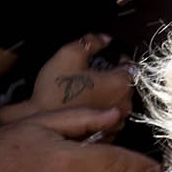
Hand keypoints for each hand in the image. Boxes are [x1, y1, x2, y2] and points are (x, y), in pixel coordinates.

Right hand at [10, 32, 132, 119]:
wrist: (39, 120)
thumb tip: (104, 38)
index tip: (114, 57)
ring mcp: (115, 123)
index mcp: (119, 85)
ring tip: (92, 89)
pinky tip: (88, 105)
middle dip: (115, 77)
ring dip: (109, 95)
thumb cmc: (55, 90)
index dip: (122, 59)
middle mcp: (123, 106)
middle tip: (99, 72)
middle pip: (126, 86)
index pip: (131, 67)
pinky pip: (109, 118)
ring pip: (119, 103)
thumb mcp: (70, 54)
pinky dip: (102, 111)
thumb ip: (91, 41)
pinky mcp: (104, 134)